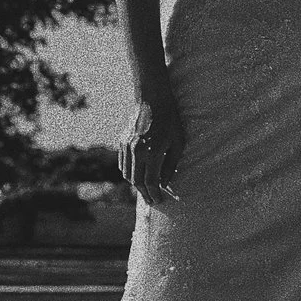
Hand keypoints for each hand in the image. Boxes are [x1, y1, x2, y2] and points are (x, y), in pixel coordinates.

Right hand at [119, 91, 185, 206]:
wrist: (152, 100)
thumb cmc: (170, 120)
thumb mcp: (178, 143)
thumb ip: (171, 165)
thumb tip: (164, 184)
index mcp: (153, 152)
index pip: (151, 182)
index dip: (156, 194)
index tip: (160, 201)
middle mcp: (137, 151)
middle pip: (138, 181)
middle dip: (146, 194)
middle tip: (153, 200)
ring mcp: (127, 147)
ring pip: (127, 174)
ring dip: (136, 186)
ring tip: (145, 191)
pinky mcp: (122, 142)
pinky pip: (123, 164)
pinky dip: (128, 173)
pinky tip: (136, 177)